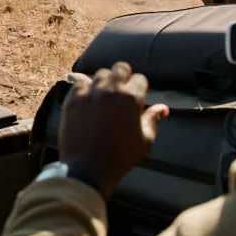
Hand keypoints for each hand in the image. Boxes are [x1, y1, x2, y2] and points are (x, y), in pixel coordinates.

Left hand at [59, 62, 168, 198]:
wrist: (87, 168)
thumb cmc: (121, 157)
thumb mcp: (145, 141)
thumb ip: (153, 120)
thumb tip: (163, 108)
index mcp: (131, 98)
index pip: (140, 78)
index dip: (140, 88)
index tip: (137, 98)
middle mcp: (111, 90)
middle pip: (120, 67)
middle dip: (123, 76)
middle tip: (121, 91)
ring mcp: (90, 92)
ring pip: (100, 74)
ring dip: (104, 82)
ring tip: (104, 96)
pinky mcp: (72, 98)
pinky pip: (80, 83)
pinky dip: (85, 88)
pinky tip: (88, 100)